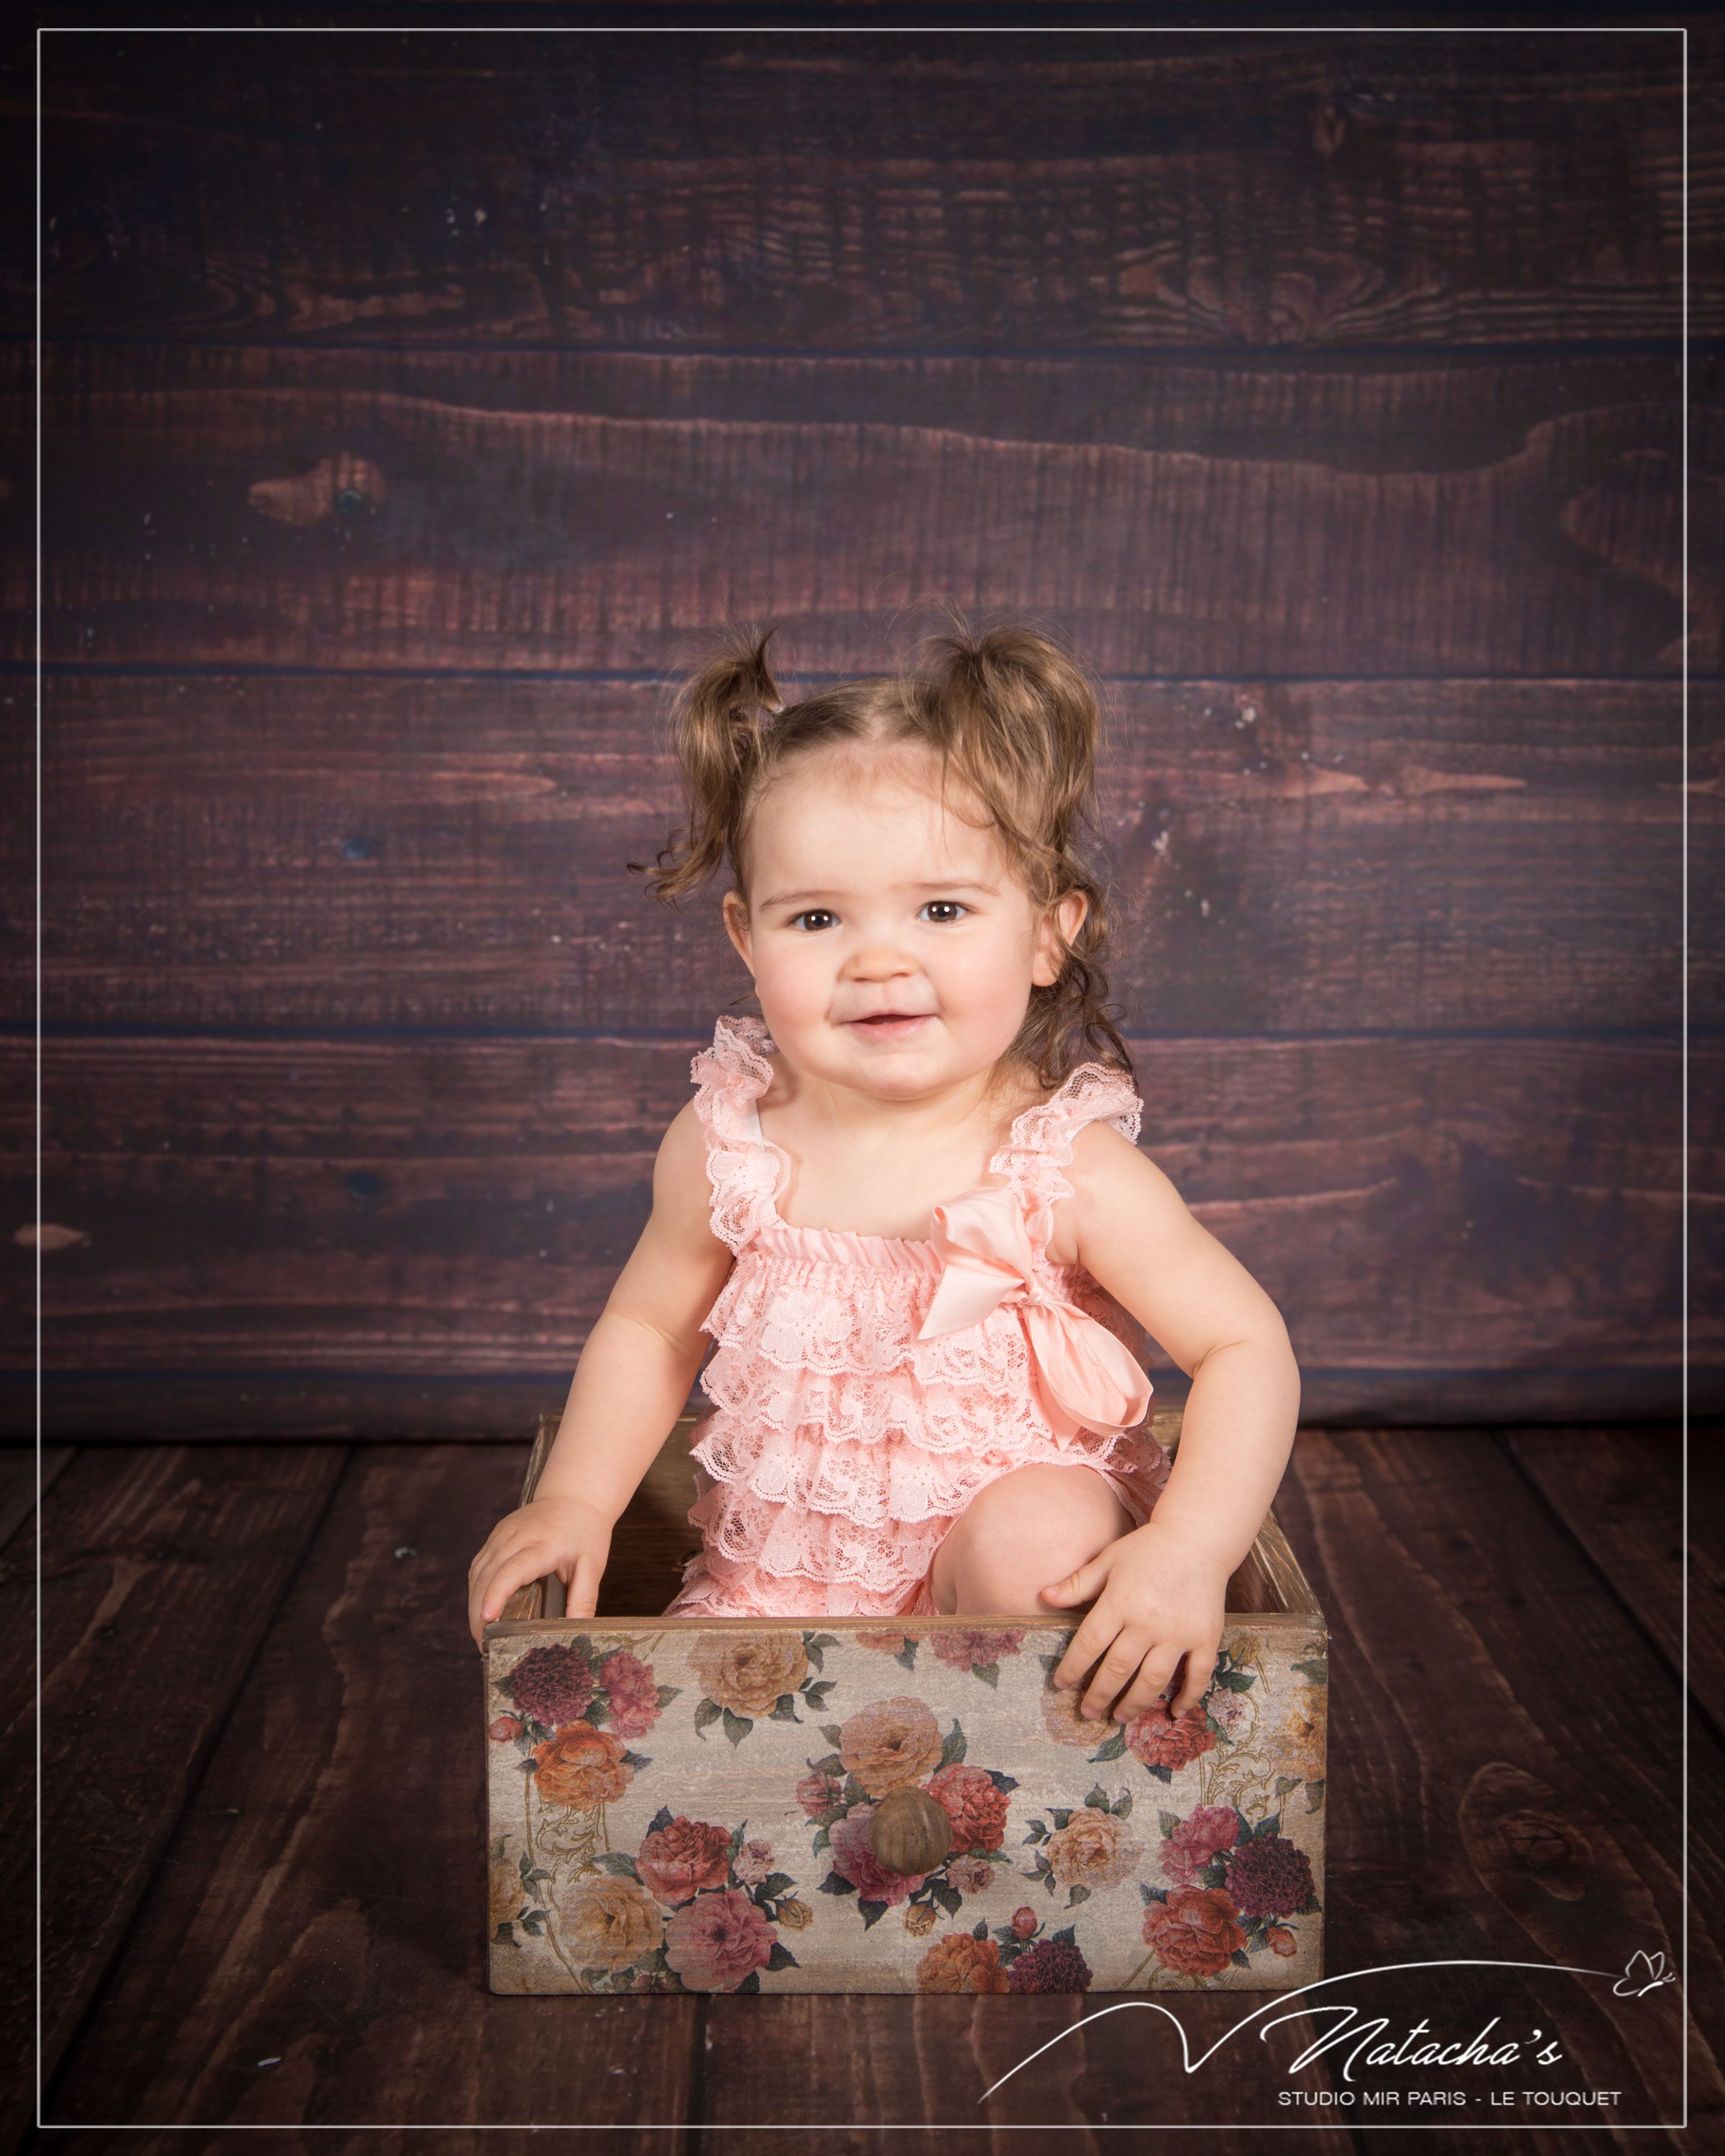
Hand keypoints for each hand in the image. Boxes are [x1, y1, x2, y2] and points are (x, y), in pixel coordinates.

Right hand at [467, 1495, 611, 1647]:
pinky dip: (477, 1590)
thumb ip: (584, 1599)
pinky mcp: (495, 1537)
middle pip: (487, 1577)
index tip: (486, 1618)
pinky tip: (481, 1610)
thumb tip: (578, 1630)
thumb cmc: (585, 1530)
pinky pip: (478, 1566)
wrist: (574, 1495)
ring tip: (482, 1635)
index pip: (512, 1570)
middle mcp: (515, 1538)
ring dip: (474, 1605)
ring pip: (477, 1574)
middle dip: (479, 1614)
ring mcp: (501, 1536)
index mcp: (542, 1545)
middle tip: (485, 1646)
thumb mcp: (593, 1565)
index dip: (497, 1594)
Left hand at [1041, 1520, 1225, 1723]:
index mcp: (1120, 1602)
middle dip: (1099, 1695)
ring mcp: (1179, 1632)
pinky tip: (1175, 1713)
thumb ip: (1078, 1583)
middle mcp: (1148, 1622)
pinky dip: (1188, 1698)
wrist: (1198, 1538)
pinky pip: (1197, 1675)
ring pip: (1153, 1680)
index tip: (1061, 1685)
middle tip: (1087, 1712)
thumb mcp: (1109, 1560)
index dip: (1072, 1668)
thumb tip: (1043, 1597)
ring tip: (1120, 1717)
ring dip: (1135, 1703)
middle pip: (1118, 1669)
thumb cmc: (1148, 1548)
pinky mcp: (1206, 1637)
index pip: (1089, 1644)